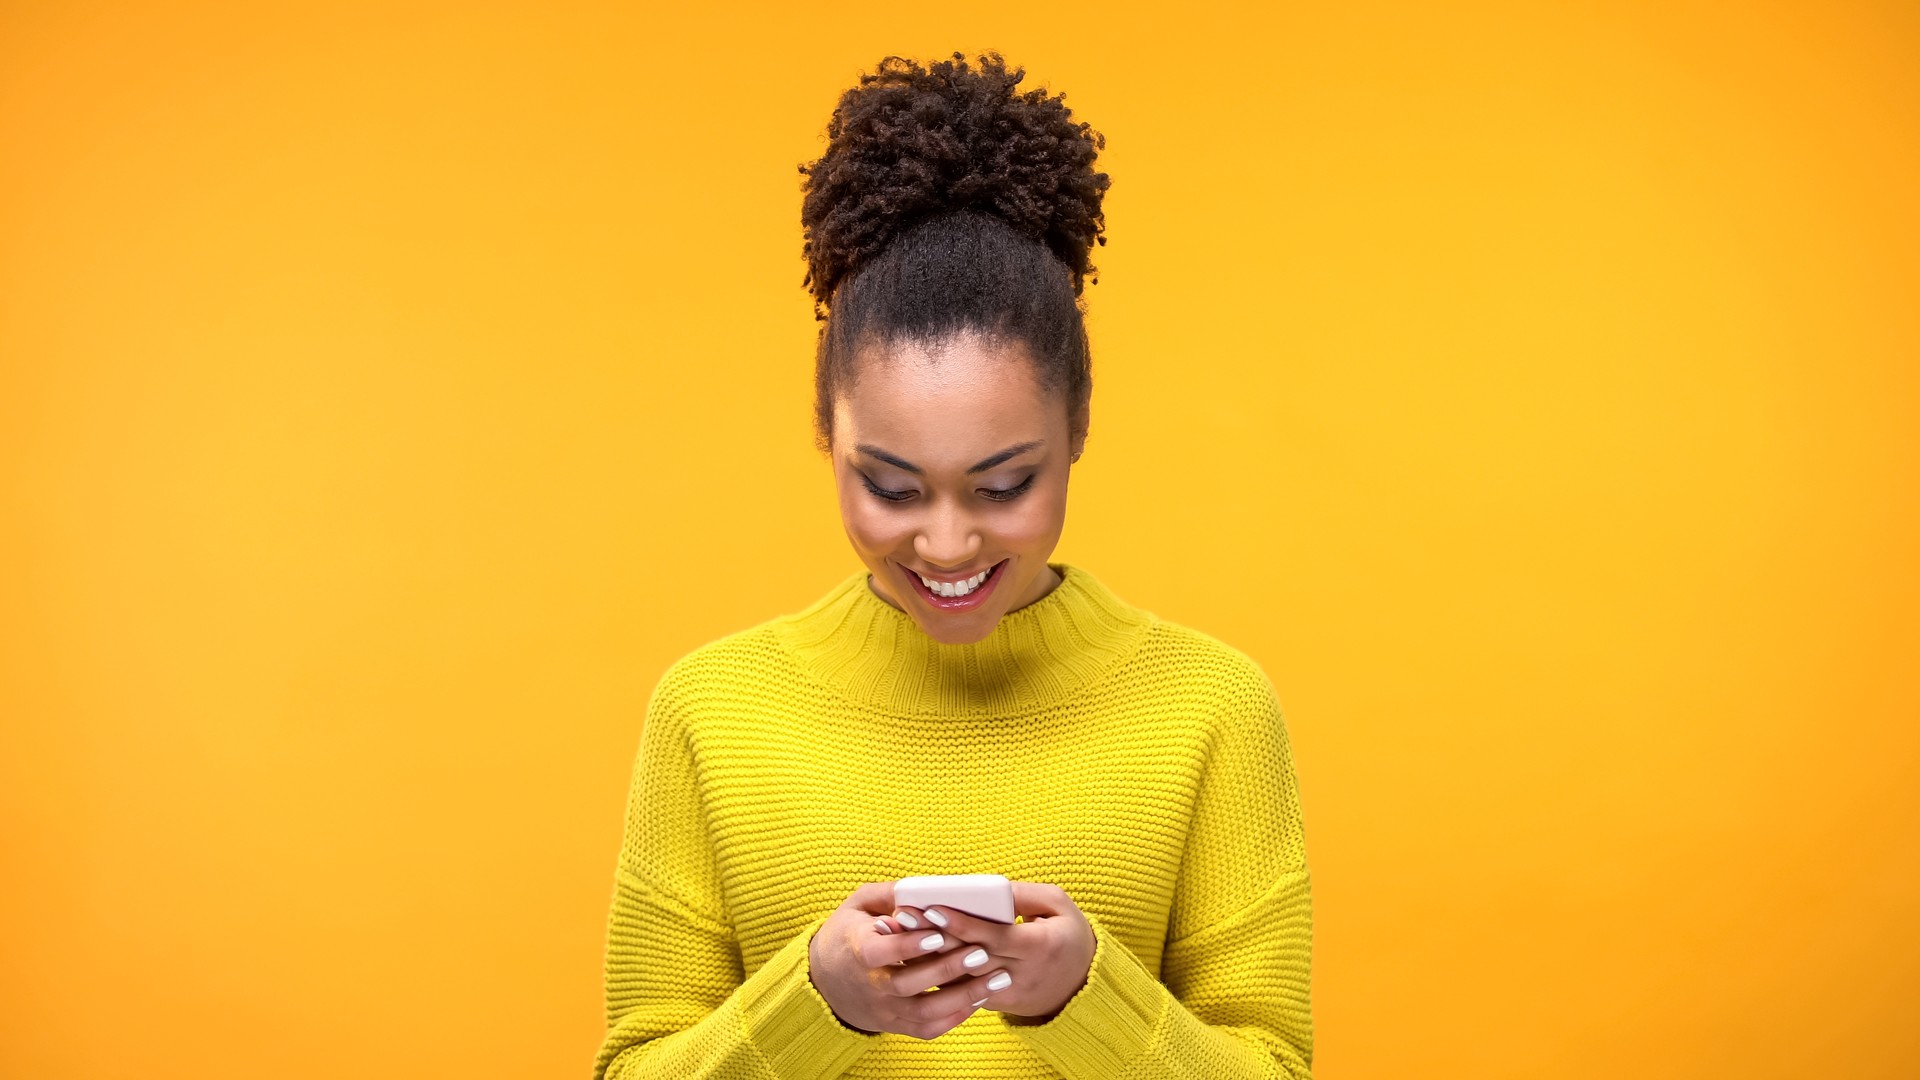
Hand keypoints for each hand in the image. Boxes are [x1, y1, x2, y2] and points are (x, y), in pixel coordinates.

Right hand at [807, 881, 1015, 1039]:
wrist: (826, 982)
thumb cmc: (849, 933)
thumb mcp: (858, 905)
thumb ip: (888, 894)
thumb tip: (921, 887)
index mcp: (857, 950)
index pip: (879, 953)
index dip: (908, 946)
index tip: (938, 934)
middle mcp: (870, 985)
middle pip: (907, 985)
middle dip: (947, 970)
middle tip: (981, 952)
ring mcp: (884, 1009)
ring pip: (924, 1013)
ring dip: (963, 997)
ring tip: (995, 978)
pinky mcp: (895, 1025)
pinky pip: (928, 1029)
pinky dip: (956, 1018)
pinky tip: (981, 998)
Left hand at [888, 880, 1095, 1023]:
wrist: (1079, 985)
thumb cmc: (1067, 935)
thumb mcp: (1058, 905)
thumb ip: (1024, 894)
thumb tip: (987, 888)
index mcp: (1038, 947)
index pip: (994, 937)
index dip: (962, 924)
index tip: (932, 908)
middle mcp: (1019, 975)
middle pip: (969, 957)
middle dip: (932, 938)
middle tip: (900, 918)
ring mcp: (1005, 994)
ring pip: (958, 978)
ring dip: (923, 957)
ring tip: (895, 934)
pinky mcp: (994, 1004)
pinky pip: (960, 990)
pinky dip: (934, 972)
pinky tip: (907, 954)